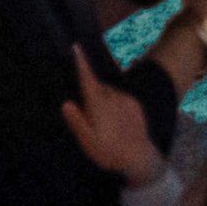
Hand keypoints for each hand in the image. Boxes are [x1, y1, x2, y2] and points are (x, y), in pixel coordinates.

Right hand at [58, 48, 163, 187]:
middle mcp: (113, 99)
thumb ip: (77, 122)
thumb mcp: (88, 142)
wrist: (140, 158)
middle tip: (88, 118)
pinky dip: (113, 106)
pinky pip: (119, 100)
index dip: (81, 63)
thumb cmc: (109, 152)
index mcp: (98, 106)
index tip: (76, 47)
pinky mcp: (135, 106)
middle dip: (89, 94)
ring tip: (102, 126)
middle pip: (96, 88)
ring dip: (101, 102)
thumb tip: (66, 104)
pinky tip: (114, 124)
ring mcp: (126, 101)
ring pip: (108, 94)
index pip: (87, 80)